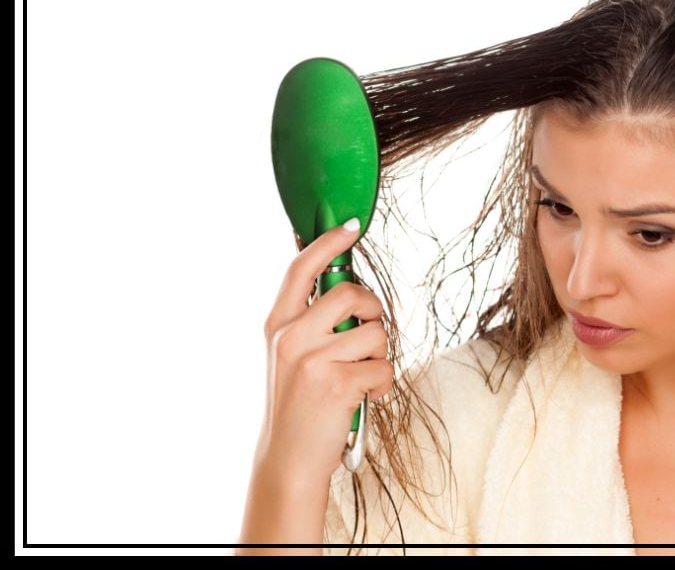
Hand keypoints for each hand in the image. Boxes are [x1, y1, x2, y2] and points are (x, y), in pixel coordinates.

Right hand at [256, 218, 393, 484]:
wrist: (288, 459)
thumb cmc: (300, 406)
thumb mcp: (292, 356)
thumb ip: (311, 322)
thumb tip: (348, 289)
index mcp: (278, 325)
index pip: (301, 269)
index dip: (328, 243)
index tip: (350, 227)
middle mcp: (290, 336)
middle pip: (350, 292)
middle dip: (373, 311)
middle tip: (369, 335)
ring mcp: (312, 358)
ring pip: (375, 332)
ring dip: (381, 355)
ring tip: (362, 378)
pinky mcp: (336, 382)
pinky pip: (384, 367)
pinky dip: (383, 385)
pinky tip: (366, 398)